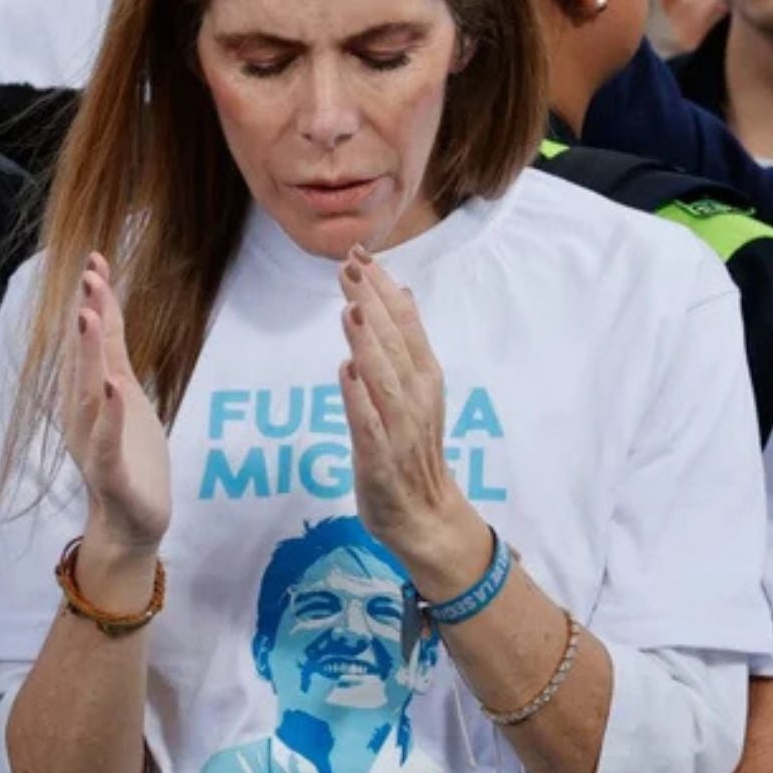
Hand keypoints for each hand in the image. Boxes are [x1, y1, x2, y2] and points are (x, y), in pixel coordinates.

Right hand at [67, 253, 169, 555]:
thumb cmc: (128, 457)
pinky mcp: (111, 474)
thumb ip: (112, 357)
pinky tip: (112, 388)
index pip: (96, 341)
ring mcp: (95, 443)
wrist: (130, 524)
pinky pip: (107, 442)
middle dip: (87, 315)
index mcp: (92, 394)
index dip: (96, 301)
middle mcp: (85, 413)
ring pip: (90, 394)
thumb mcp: (123, 398)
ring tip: (90, 317)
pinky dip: (108, 415)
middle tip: (89, 274)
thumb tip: (103, 309)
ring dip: (90, 356)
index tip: (97, 258)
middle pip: (86, 358)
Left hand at [336, 249, 484, 587]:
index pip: (405, 323)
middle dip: (371, 303)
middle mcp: (416, 397)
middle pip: (392, 342)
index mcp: (425, 376)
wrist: (426, 516)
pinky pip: (368, 424)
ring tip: (350, 309)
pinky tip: (346, 372)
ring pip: (382, 378)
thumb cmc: (413, 449)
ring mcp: (399, 427)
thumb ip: (407, 343)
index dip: (383, 289)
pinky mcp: (380, 457)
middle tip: (350, 265)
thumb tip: (401, 292)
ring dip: (367, 344)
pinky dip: (358, 398)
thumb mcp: (417, 388)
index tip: (362, 255)